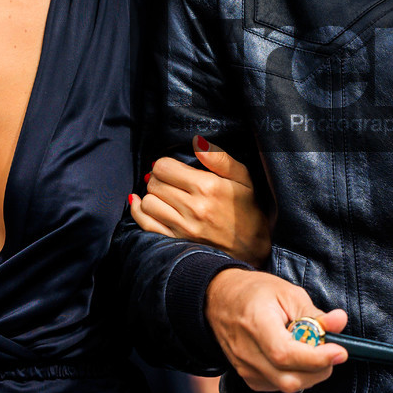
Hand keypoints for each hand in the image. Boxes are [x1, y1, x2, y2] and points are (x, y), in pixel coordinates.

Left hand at [130, 136, 272, 267]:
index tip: (173, 169)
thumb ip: (220, 159)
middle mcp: (193, 207)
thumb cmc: (248, 210)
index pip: (164, 167)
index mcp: (207, 187)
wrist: (253, 249)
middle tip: (169, 182)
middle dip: (158, 178)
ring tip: (164, 195)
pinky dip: (139, 212)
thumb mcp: (243, 179)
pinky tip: (142, 204)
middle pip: (154, 183)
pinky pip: (146, 224)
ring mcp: (183, 227)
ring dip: (152, 195)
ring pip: (148, 202)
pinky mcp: (176, 242)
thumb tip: (197, 143)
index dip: (166, 165)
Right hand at [205, 267, 346, 392]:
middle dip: (319, 370)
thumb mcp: (288, 293)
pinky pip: (278, 386)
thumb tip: (340, 322)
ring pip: (286, 386)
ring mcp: (244, 368)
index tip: (339, 351)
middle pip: (288, 379)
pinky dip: (296, 376)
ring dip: (310, 374)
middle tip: (332, 351)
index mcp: (256, 324)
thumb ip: (314, 313)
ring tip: (314, 351)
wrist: (220, 300)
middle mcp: (246, 352)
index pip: (286, 354)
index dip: (316, 357)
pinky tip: (298, 359)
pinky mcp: (248, 377)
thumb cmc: (255, 293)